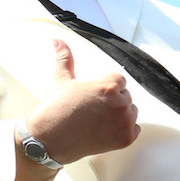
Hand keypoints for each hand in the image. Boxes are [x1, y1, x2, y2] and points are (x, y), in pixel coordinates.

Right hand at [27, 38, 139, 163]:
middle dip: (111, 101)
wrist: (47, 140)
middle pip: (125, 96)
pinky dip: (121, 130)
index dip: (104, 88)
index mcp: (108, 86)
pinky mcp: (124, 139)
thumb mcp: (60, 80)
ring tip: (96, 120)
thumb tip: (58, 40)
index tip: (92, 96)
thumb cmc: (54, 110)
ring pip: (130, 112)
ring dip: (118, 115)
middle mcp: (120, 104)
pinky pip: (133, 130)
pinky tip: (103, 130)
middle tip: (90, 109)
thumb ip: (65, 58)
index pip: (119, 80)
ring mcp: (124, 123)